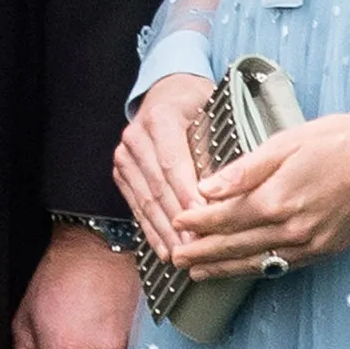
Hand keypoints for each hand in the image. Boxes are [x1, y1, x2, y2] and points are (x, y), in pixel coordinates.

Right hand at [113, 73, 214, 261]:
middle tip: (197, 247)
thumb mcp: (212, 112)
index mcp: (159, 118)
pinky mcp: (122, 171)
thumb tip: (227, 189)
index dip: (188, 195)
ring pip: (145, 200)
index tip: (205, 220)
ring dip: (164, 232)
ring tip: (182, 256)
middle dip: (178, 221)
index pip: (173, 164)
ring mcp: (125, 155)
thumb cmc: (196, 103)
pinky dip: (150, 229)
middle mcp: (136, 136)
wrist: (168, 92)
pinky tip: (164, 248)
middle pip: (158, 187)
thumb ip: (216, 147)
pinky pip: (136, 205)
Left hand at [170, 112, 349, 278]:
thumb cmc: (334, 141)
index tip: (177, 222)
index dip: (198, 223)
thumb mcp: (284, 143)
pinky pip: (283, 266)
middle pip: (237, 246)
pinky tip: (244, 269)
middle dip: (203, 253)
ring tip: (199, 273)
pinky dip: (259, 269)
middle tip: (176, 258)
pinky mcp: (326, 250)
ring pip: (258, 262)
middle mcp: (292, 229)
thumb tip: (207, 188)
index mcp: (277, 200)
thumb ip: (243, 170)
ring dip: (225, 268)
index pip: (226, 218)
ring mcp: (311, 244)